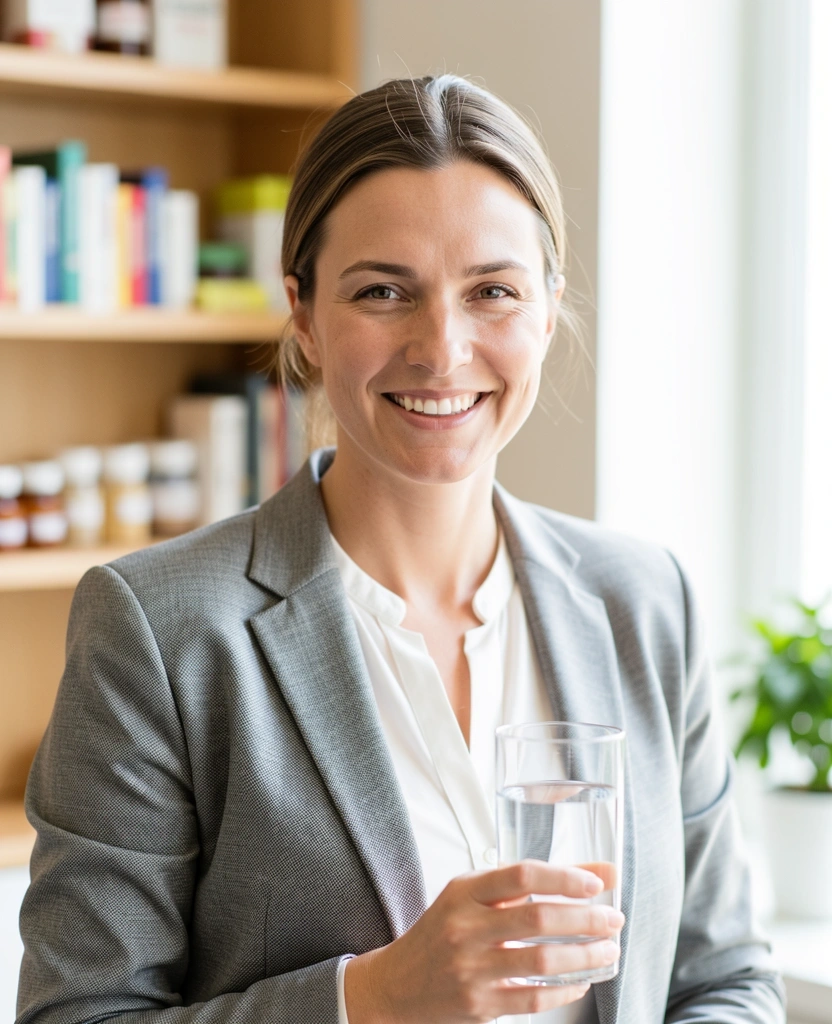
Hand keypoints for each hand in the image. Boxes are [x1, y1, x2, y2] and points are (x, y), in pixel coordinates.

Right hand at [344, 860, 622, 1023]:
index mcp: (464, 892)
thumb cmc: (442, 931)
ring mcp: (471, 969)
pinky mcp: (479, 1005)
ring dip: (585, 957)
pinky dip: (565, 991)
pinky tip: (583, 982)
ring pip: (541, 962)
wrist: (396, 985)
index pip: (520, 875)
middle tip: (614, 918)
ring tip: (609, 950)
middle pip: (537, 919)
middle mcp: (466, 928)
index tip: (596, 883)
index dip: (564, 877)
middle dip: (586, 919)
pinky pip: (533, 1000)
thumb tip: (596, 872)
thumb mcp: (471, 896)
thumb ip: (524, 884)